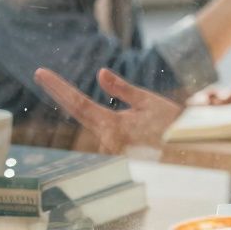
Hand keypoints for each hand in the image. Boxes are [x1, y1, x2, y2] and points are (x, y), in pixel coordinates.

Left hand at [34, 68, 181, 153]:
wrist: (190, 154)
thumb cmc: (173, 127)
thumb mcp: (150, 102)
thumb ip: (122, 89)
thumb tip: (101, 74)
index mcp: (113, 126)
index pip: (78, 103)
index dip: (58, 87)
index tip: (40, 73)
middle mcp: (108, 141)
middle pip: (85, 115)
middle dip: (77, 100)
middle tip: (71, 89)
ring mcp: (112, 151)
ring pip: (101, 126)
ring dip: (114, 122)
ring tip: (145, 127)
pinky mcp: (118, 156)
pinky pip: (110, 137)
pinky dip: (120, 130)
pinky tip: (143, 135)